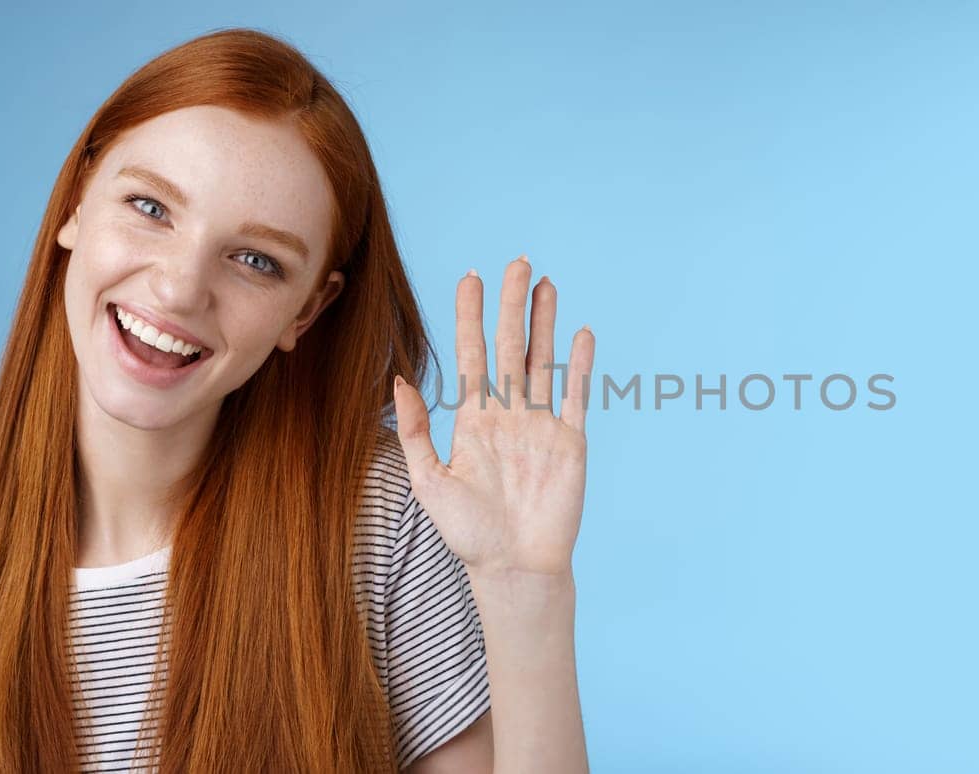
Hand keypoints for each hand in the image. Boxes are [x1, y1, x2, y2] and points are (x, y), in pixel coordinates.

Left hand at [391, 255, 595, 577]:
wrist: (513, 568)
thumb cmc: (469, 534)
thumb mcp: (428, 481)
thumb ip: (416, 431)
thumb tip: (399, 380)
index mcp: (474, 420)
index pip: (472, 355)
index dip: (471, 316)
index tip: (470, 278)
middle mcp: (508, 414)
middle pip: (510, 346)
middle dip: (512, 304)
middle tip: (516, 262)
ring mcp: (541, 424)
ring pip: (543, 360)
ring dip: (545, 322)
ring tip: (546, 284)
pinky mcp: (570, 441)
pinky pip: (575, 394)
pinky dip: (578, 364)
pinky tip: (579, 333)